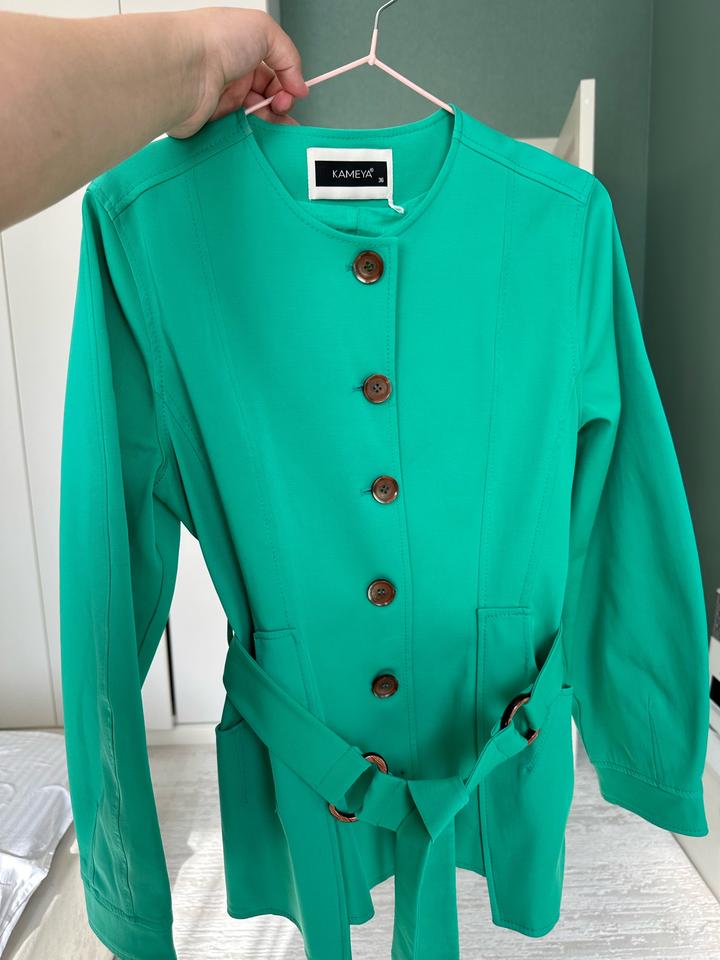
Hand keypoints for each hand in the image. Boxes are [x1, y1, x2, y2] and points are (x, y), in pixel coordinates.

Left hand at [168, 7, 308, 138]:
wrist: (183, 69)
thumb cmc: (212, 40)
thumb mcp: (264, 31)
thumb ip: (289, 57)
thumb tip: (299, 84)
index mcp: (243, 49)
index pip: (275, 71)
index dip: (289, 83)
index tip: (295, 93)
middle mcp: (233, 73)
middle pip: (268, 97)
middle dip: (282, 106)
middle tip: (282, 108)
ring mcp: (224, 98)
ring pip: (256, 118)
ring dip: (272, 124)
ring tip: (278, 126)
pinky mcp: (216, 122)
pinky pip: (241, 132)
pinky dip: (254, 135)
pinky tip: (262, 133)